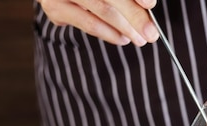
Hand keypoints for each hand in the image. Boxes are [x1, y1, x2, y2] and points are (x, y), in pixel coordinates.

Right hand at [38, 0, 159, 45]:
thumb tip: (147, 6)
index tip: (149, 4)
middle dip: (134, 15)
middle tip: (151, 33)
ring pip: (101, 11)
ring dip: (125, 29)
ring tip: (140, 39)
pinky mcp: (55, 9)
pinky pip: (89, 24)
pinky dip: (109, 34)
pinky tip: (123, 39)